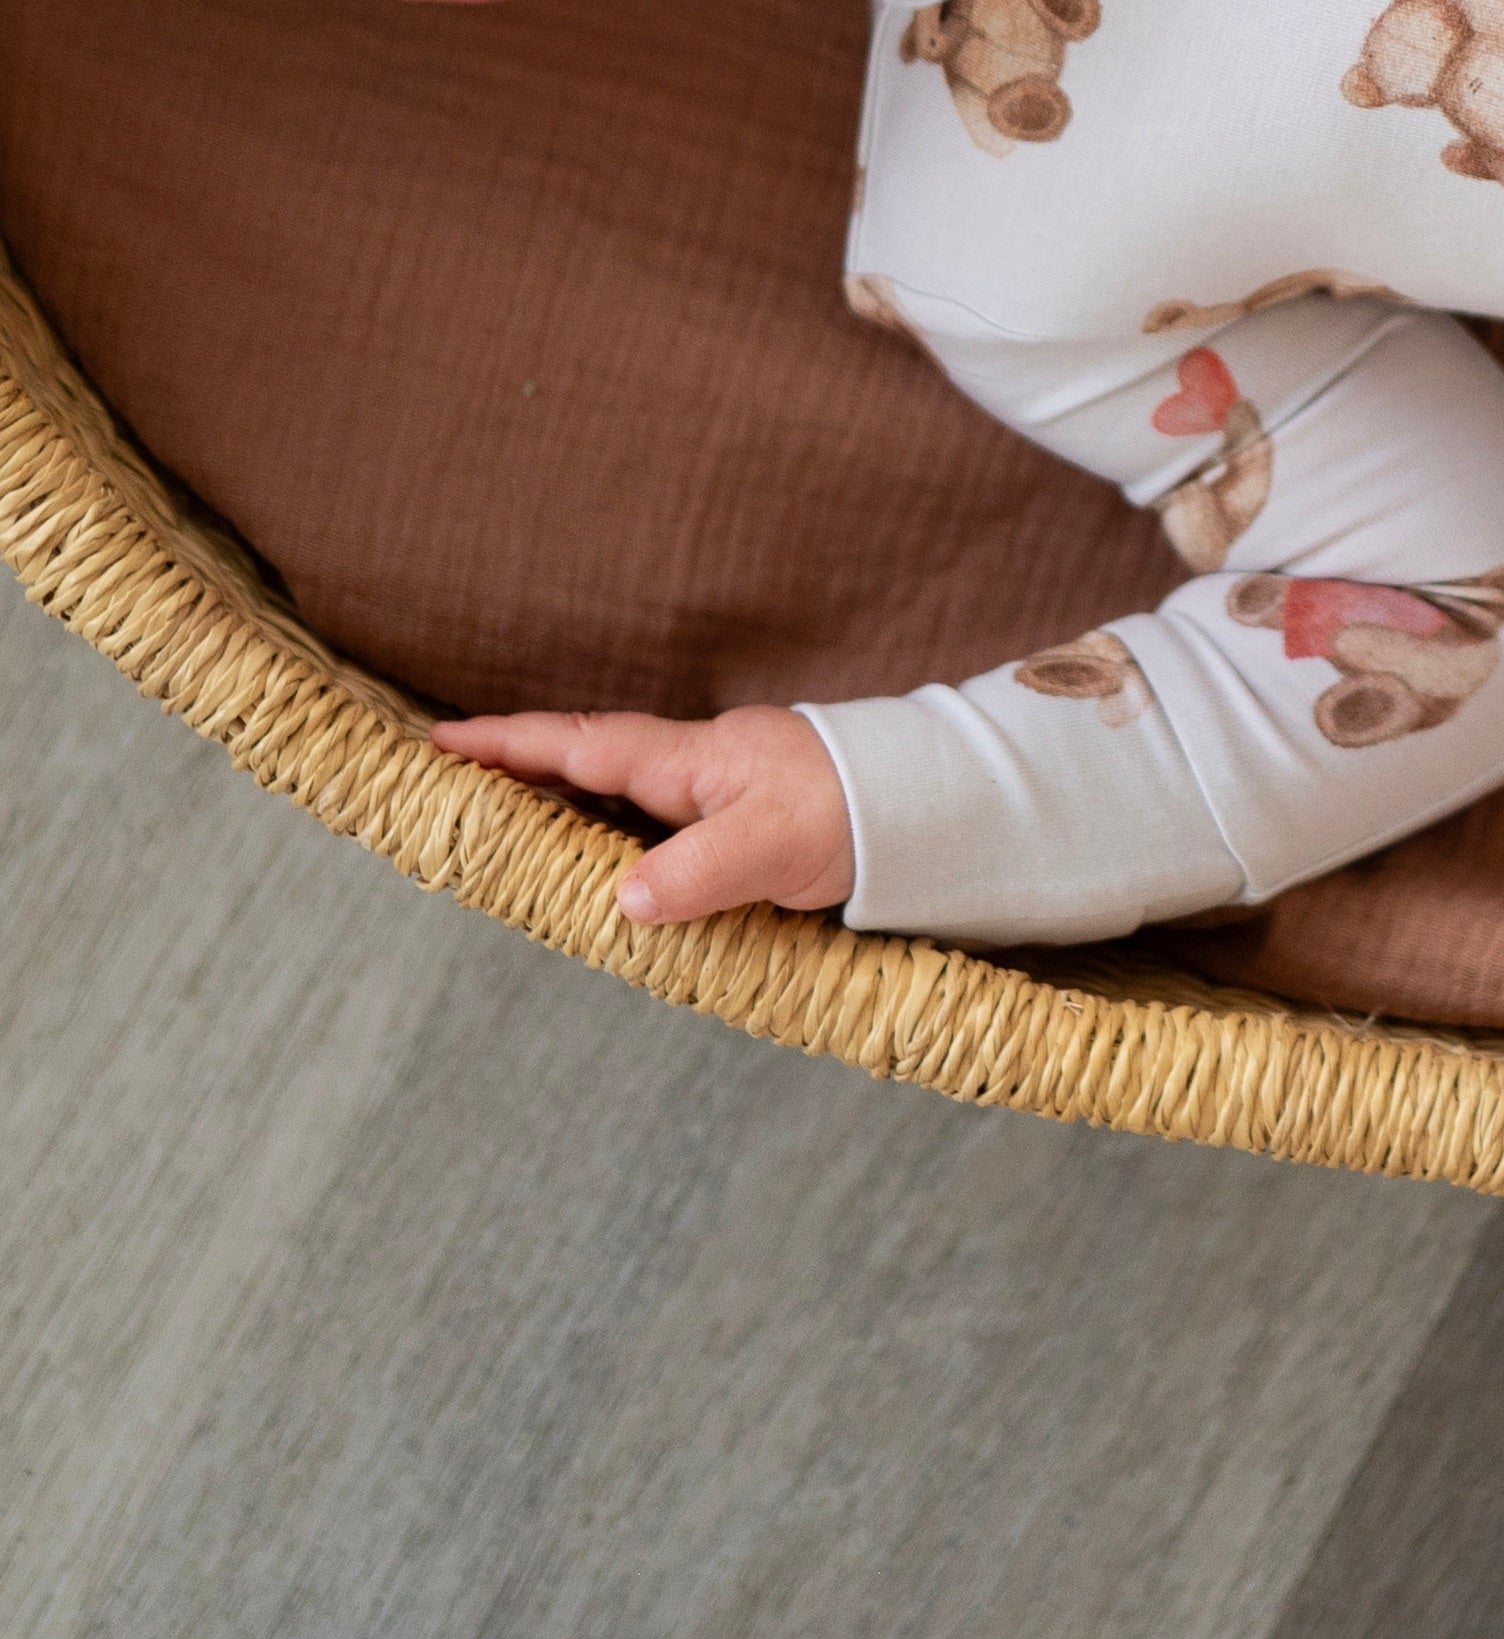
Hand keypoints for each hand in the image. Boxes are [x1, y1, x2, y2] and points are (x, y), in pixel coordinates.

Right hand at [432, 702, 853, 928]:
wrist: (929, 806)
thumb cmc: (855, 812)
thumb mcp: (774, 845)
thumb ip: (699, 871)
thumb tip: (622, 900)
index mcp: (691, 759)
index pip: (582, 744)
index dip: (509, 744)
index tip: (438, 738)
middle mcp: (693, 768)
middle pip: (584, 763)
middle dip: (514, 771)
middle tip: (442, 786)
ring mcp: (713, 794)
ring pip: (613, 796)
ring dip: (556, 806)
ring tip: (491, 829)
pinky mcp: (734, 826)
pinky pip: (647, 827)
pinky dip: (605, 839)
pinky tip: (589, 867)